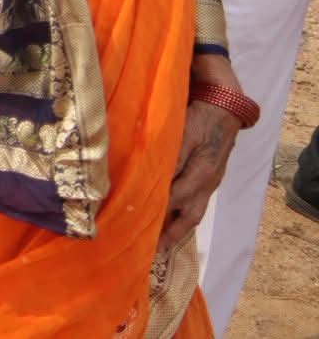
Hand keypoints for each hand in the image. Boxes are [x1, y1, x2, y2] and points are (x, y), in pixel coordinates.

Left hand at [160, 100, 238, 251]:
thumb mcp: (183, 133)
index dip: (157, 213)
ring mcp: (210, 184)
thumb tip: (154, 176)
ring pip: (193, 213)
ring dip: (178, 229)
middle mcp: (207, 184)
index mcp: (201, 174)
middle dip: (171, 235)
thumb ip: (170, 156)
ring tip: (161, 245)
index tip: (137, 224)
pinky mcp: (208, 180)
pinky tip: (171, 220)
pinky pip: (195, 204)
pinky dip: (183, 215)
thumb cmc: (200, 120)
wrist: (224, 111)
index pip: (175, 199)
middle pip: (189, 217)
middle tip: (154, 251)